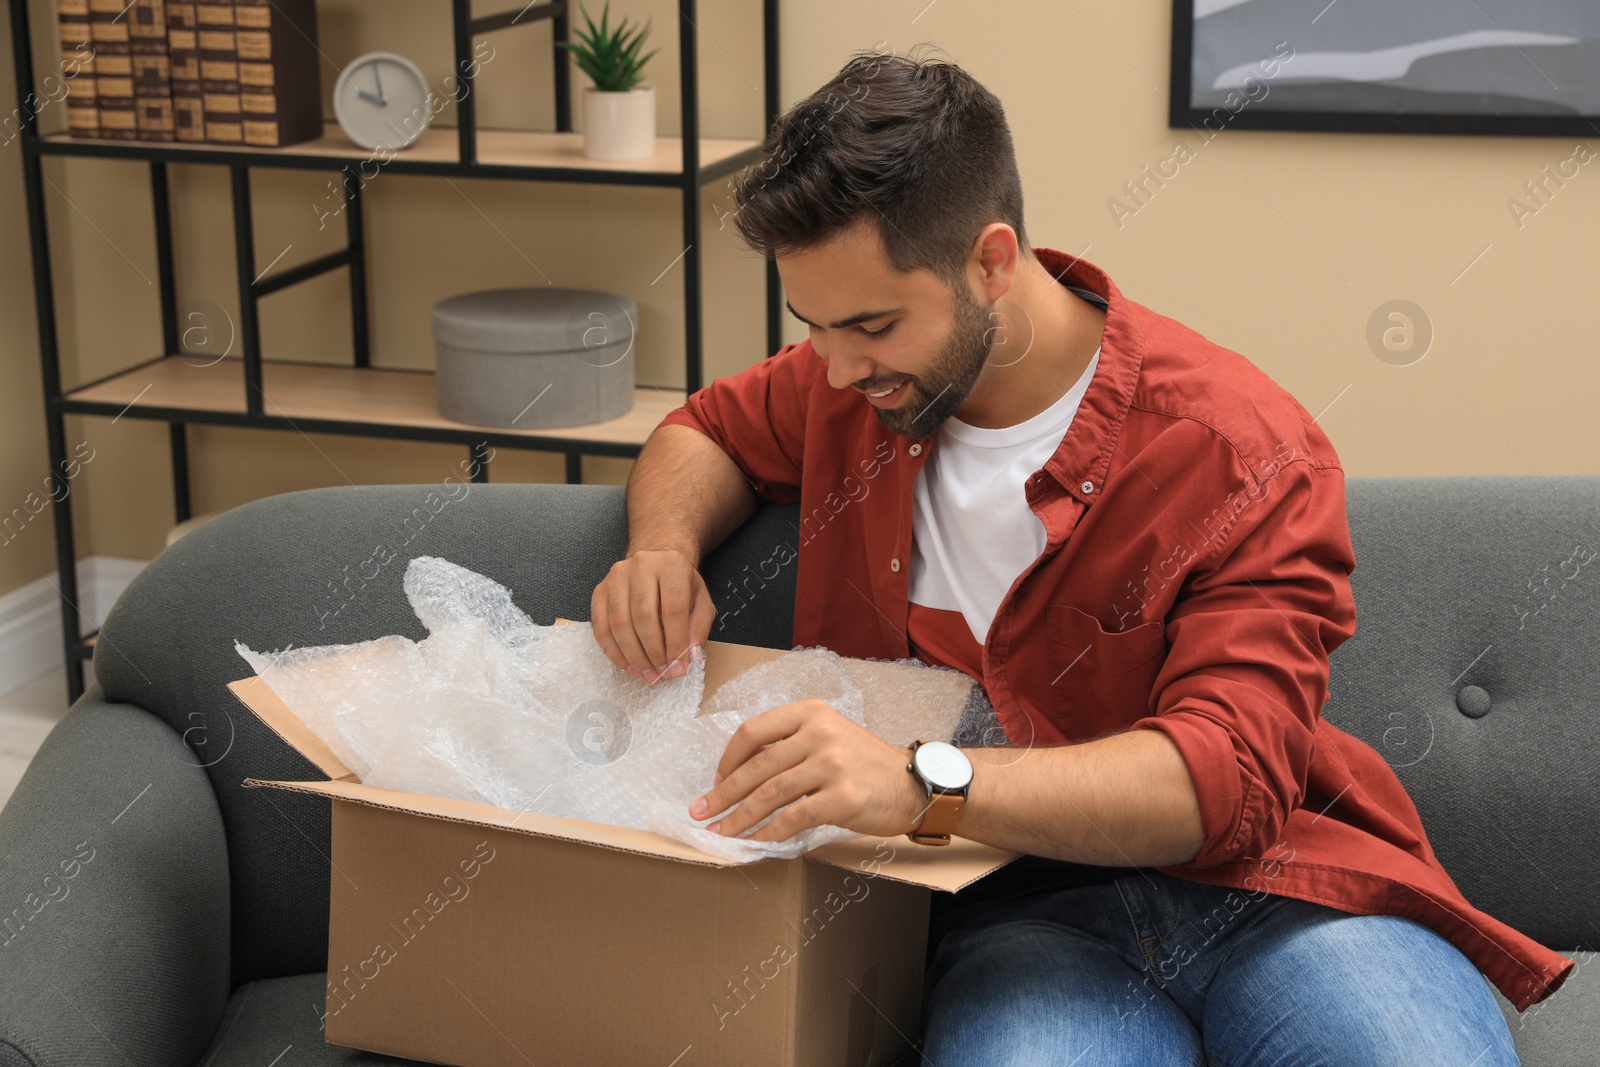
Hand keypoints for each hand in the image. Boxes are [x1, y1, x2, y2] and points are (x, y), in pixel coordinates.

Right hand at [590, 547, 714, 683]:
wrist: (656, 557)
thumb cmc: (680, 583)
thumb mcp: (701, 600)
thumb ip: (698, 628)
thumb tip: (689, 657)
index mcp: (672, 565)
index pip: (673, 610)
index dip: (675, 644)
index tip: (678, 668)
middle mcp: (641, 565)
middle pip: (643, 617)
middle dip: (652, 653)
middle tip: (660, 674)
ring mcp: (616, 576)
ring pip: (619, 623)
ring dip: (632, 655)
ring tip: (645, 674)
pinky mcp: (600, 589)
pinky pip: (600, 626)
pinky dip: (613, 651)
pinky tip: (627, 664)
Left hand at [688, 699, 928, 841]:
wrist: (912, 784)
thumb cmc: (864, 764)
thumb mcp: (828, 736)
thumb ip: (790, 746)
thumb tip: (739, 774)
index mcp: (810, 713)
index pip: (753, 731)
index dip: (728, 759)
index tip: (716, 781)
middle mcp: (819, 733)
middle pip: (756, 767)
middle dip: (723, 794)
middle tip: (701, 812)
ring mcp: (831, 764)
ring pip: (769, 794)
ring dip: (739, 818)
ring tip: (721, 833)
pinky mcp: (841, 797)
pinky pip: (792, 818)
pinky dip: (768, 833)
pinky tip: (756, 842)